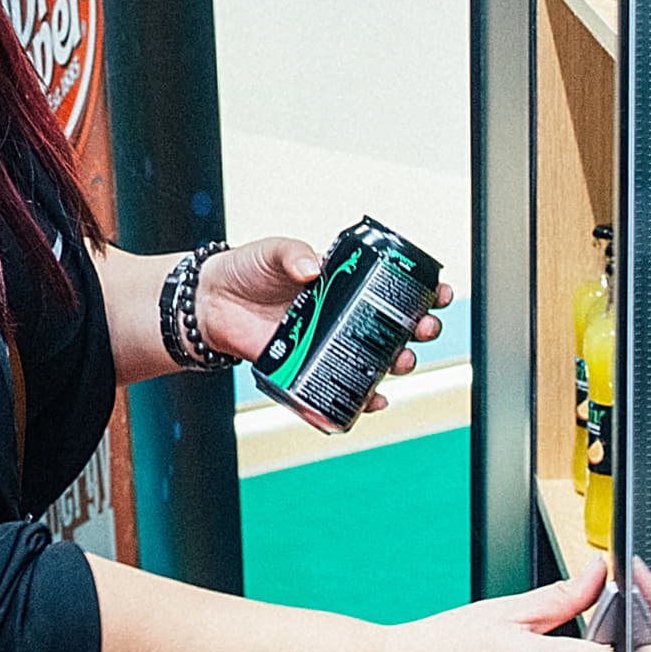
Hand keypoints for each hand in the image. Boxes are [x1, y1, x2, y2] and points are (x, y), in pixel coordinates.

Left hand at [203, 237, 452, 428]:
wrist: (211, 303)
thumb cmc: (246, 270)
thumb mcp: (272, 252)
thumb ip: (292, 254)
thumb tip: (311, 267)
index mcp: (342, 282)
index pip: (392, 285)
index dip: (421, 290)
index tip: (439, 292)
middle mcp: (342, 314)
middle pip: (394, 326)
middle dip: (419, 329)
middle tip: (425, 328)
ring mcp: (328, 343)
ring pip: (376, 358)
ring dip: (398, 362)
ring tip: (403, 361)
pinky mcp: (309, 367)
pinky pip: (342, 387)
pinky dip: (362, 398)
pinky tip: (376, 399)